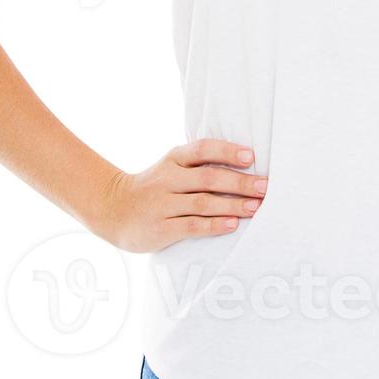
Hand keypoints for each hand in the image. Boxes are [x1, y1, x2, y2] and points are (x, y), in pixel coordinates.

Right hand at [72, 139, 264, 252]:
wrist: (113, 210)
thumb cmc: (153, 189)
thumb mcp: (170, 169)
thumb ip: (198, 166)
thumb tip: (245, 164)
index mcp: (173, 160)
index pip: (202, 149)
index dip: (227, 151)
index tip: (251, 156)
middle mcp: (168, 180)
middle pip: (208, 178)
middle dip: (240, 183)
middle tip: (265, 187)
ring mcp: (163, 204)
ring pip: (203, 203)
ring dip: (233, 205)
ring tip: (256, 208)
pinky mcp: (161, 228)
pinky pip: (191, 226)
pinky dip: (214, 225)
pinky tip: (232, 225)